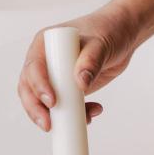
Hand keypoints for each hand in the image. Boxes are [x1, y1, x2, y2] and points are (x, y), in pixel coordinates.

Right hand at [17, 2, 139, 131]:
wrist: (123, 34)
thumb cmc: (108, 30)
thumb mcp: (101, 43)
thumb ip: (91, 60)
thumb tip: (80, 82)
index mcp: (45, 45)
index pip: (33, 68)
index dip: (38, 86)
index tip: (52, 101)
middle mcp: (45, 62)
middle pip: (30, 89)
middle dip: (37, 109)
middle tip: (48, 124)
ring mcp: (55, 77)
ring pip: (44, 103)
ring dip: (58, 116)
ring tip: (82, 119)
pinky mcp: (68, 89)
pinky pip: (64, 107)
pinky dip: (76, 114)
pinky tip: (93, 112)